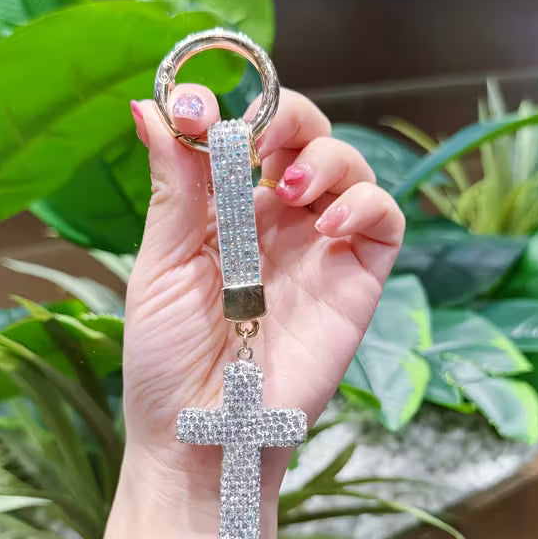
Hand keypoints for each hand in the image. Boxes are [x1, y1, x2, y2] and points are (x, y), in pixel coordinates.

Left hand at [109, 85, 403, 538]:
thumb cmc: (168, 358)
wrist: (203, 432)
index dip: (232, 107)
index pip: (245, 136)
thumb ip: (173, 189)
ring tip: (290, 189)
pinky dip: (365, 203)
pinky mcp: (356, 280)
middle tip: (261, 136)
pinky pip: (385, 219)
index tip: (197, 106)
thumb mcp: (162, 265)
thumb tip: (153, 108)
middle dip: (290, 117)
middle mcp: (275, 222)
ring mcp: (319, 248)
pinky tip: (327, 225)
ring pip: (351, 166)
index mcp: (223, 213)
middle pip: (306, 136)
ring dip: (327, 158)